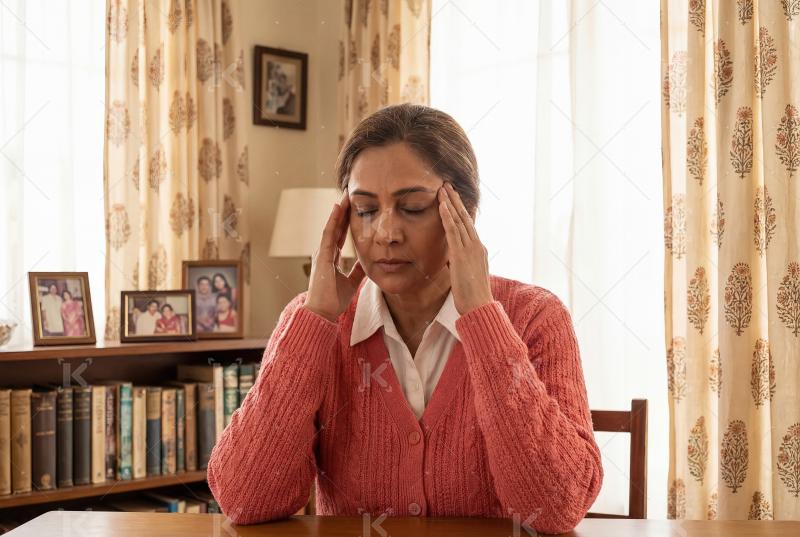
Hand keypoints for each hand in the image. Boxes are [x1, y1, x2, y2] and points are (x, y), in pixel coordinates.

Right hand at [304, 189, 366, 321]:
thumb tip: (367, 262)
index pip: (339, 235)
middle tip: (350, 195)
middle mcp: (325, 253)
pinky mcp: (322, 256)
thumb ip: (356, 271)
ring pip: (331, 226)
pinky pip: (328, 233)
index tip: (354, 208)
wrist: (322, 312)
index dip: (346, 221)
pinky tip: (338, 208)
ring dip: (338, 210)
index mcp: (330, 258)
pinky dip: (333, 220)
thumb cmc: (333, 300)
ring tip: (345, 195)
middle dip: (343, 211)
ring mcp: (322, 253)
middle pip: (335, 227)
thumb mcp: (350, 282)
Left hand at [438, 182, 493, 314]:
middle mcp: (477, 245)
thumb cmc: (473, 297)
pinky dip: (447, 216)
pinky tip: (442, 205)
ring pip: (459, 220)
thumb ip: (461, 265)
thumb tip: (452, 261)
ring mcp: (470, 248)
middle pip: (465, 218)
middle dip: (456, 201)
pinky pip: (453, 231)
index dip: (461, 211)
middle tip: (448, 186)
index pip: (469, 226)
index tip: (455, 198)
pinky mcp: (461, 254)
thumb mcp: (467, 276)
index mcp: (479, 250)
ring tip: (443, 188)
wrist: (479, 307)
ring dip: (450, 203)